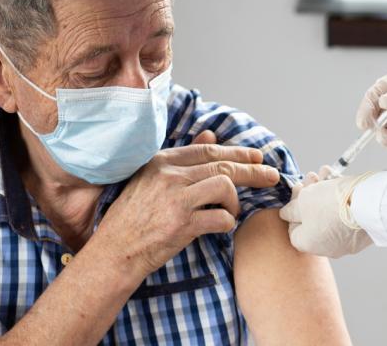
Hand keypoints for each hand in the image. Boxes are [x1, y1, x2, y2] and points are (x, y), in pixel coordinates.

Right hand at [98, 131, 280, 275]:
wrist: (115, 251)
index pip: (209, 150)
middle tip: (271, 176)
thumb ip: (182, 158)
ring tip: (231, 210)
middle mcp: (169, 175)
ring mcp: (176, 199)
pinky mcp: (182, 225)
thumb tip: (211, 136)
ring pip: (225, 187)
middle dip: (253, 170)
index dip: (237, 152)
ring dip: (235, 201)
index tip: (256, 156)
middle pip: (223, 166)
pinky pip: (221, 217)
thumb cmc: (132, 217)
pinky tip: (222, 225)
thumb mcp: (151, 179)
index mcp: (162, 161)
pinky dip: (227, 222)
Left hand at [279, 167, 372, 257]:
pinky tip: (338, 178)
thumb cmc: (331, 204)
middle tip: (312, 177)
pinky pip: (345, 214)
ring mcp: (346, 241)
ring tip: (325, 172)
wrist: (370, 205)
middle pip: (312, 218)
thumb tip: (286, 214)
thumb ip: (291, 209)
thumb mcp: (303, 201)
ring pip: (329, 213)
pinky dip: (340, 197)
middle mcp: (327, 247)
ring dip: (324, 191)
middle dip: (310, 194)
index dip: (293, 207)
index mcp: (309, 244)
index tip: (298, 189)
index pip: (293, 228)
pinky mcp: (361, 232)